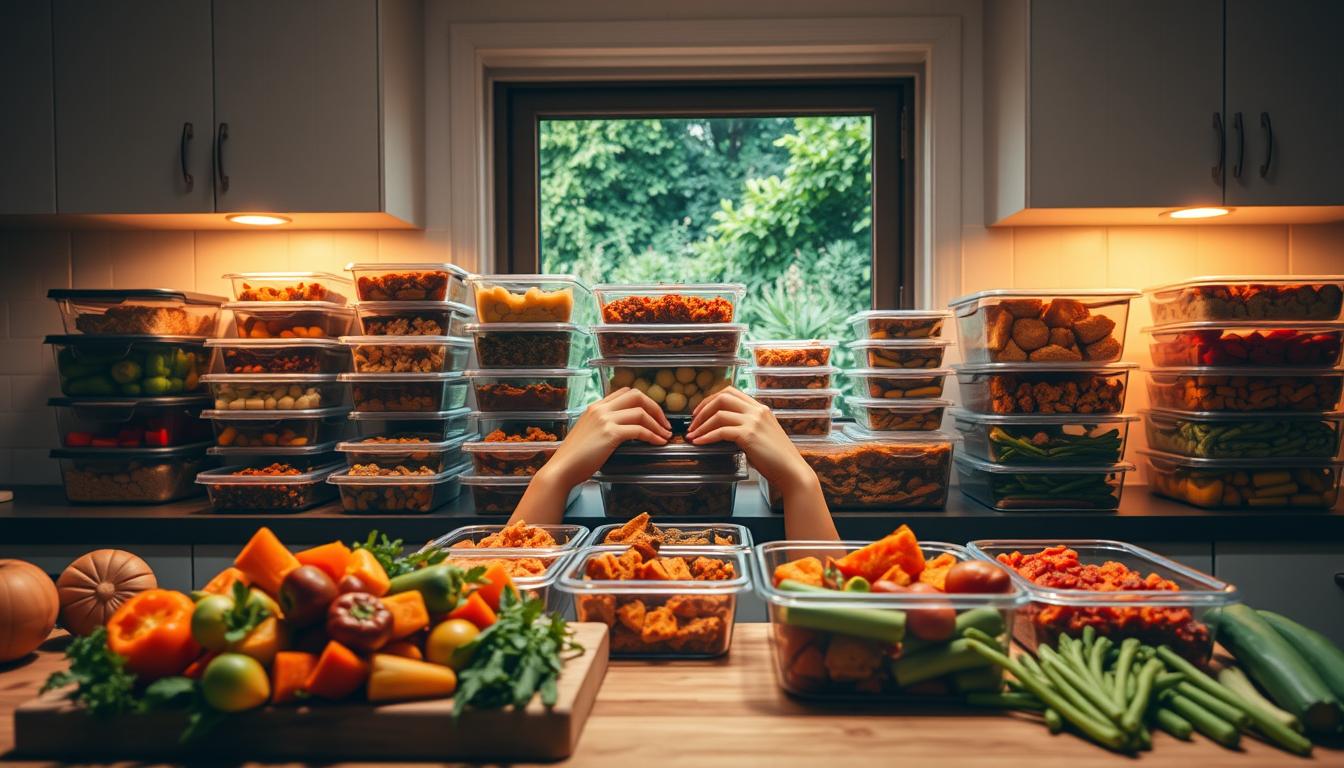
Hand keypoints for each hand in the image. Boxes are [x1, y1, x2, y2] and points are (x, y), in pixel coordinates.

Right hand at [539, 387, 671, 489]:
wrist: (562, 468)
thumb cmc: (574, 457)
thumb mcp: (588, 433)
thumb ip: (603, 425)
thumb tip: (624, 429)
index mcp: (596, 406)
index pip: (625, 392)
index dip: (644, 401)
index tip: (654, 414)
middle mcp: (601, 408)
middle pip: (637, 395)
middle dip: (655, 408)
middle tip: (665, 423)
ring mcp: (605, 419)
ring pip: (641, 412)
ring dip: (658, 424)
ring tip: (665, 435)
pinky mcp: (610, 433)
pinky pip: (639, 429)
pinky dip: (653, 435)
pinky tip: (658, 443)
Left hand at [686, 386, 814, 495]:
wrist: (792, 471)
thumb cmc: (776, 459)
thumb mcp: (762, 435)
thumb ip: (746, 427)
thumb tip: (723, 430)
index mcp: (760, 408)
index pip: (731, 392)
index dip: (711, 399)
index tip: (700, 411)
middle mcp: (756, 411)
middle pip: (722, 397)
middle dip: (702, 408)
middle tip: (692, 422)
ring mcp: (753, 421)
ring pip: (719, 413)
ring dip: (701, 424)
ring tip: (692, 435)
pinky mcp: (748, 435)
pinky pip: (720, 431)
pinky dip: (706, 437)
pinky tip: (699, 443)